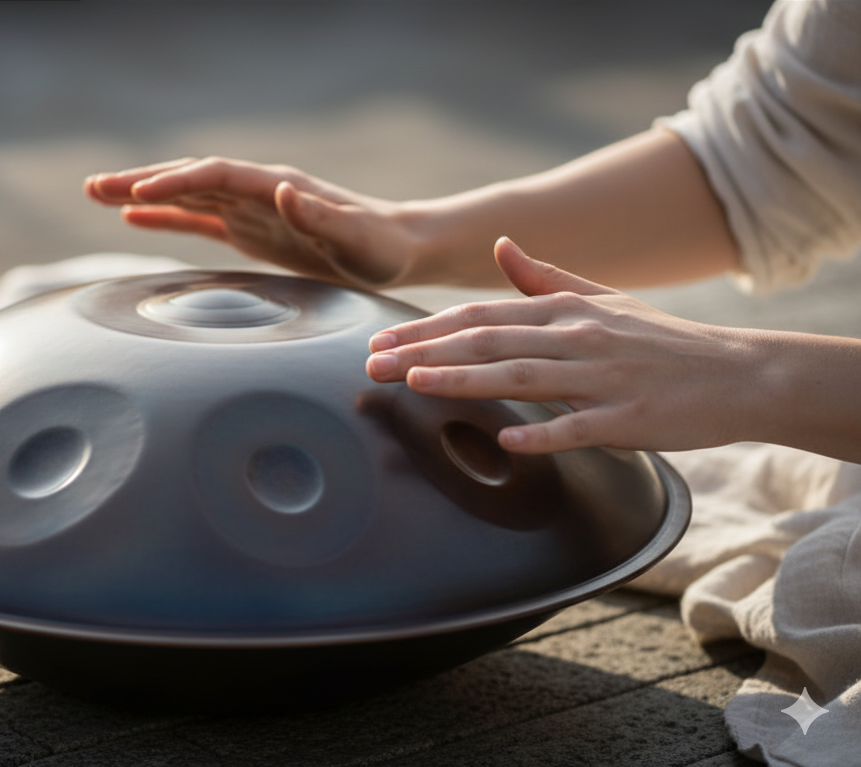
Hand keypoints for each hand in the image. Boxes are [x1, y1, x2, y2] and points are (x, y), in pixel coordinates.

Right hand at [84, 157, 417, 288]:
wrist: (396, 249)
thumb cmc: (380, 248)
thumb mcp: (358, 240)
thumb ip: (322, 218)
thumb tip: (283, 191)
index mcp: (278, 188)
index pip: (216, 176)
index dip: (176, 183)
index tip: (137, 195)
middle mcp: (258, 192)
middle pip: (189, 178)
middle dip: (141, 181)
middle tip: (92, 186)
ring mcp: (250, 209)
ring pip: (186, 195)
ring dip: (142, 194)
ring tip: (94, 192)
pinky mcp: (250, 231)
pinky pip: (199, 220)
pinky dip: (165, 218)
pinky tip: (131, 218)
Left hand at [366, 237, 761, 454]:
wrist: (738, 373)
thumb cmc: (661, 340)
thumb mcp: (602, 298)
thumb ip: (543, 276)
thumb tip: (500, 245)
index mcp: (565, 310)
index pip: (482, 317)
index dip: (427, 329)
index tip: (381, 341)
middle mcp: (577, 337)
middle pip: (488, 344)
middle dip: (426, 353)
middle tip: (373, 366)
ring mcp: (602, 378)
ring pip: (522, 376)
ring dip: (465, 381)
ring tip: (415, 384)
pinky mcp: (628, 418)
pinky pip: (580, 428)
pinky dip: (544, 436)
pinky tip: (507, 445)